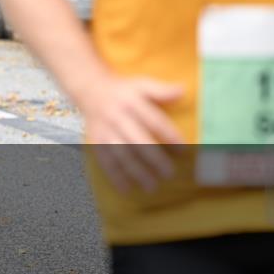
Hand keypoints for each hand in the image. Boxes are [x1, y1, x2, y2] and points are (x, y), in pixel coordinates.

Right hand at [80, 76, 184, 193]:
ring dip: (135, 171)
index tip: (183, 150)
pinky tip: (125, 188)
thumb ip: (161, 90)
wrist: (90, 90)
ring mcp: (105, 130)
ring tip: (151, 186)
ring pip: (121, 153)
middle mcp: (117, 116)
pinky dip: (114, 176)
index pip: (153, 120)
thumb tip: (183, 91)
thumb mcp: (141, 85)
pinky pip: (105, 160)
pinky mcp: (95, 141)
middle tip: (169, 173)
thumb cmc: (123, 91)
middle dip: (153, 158)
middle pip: (137, 140)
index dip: (168, 135)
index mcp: (131, 102)